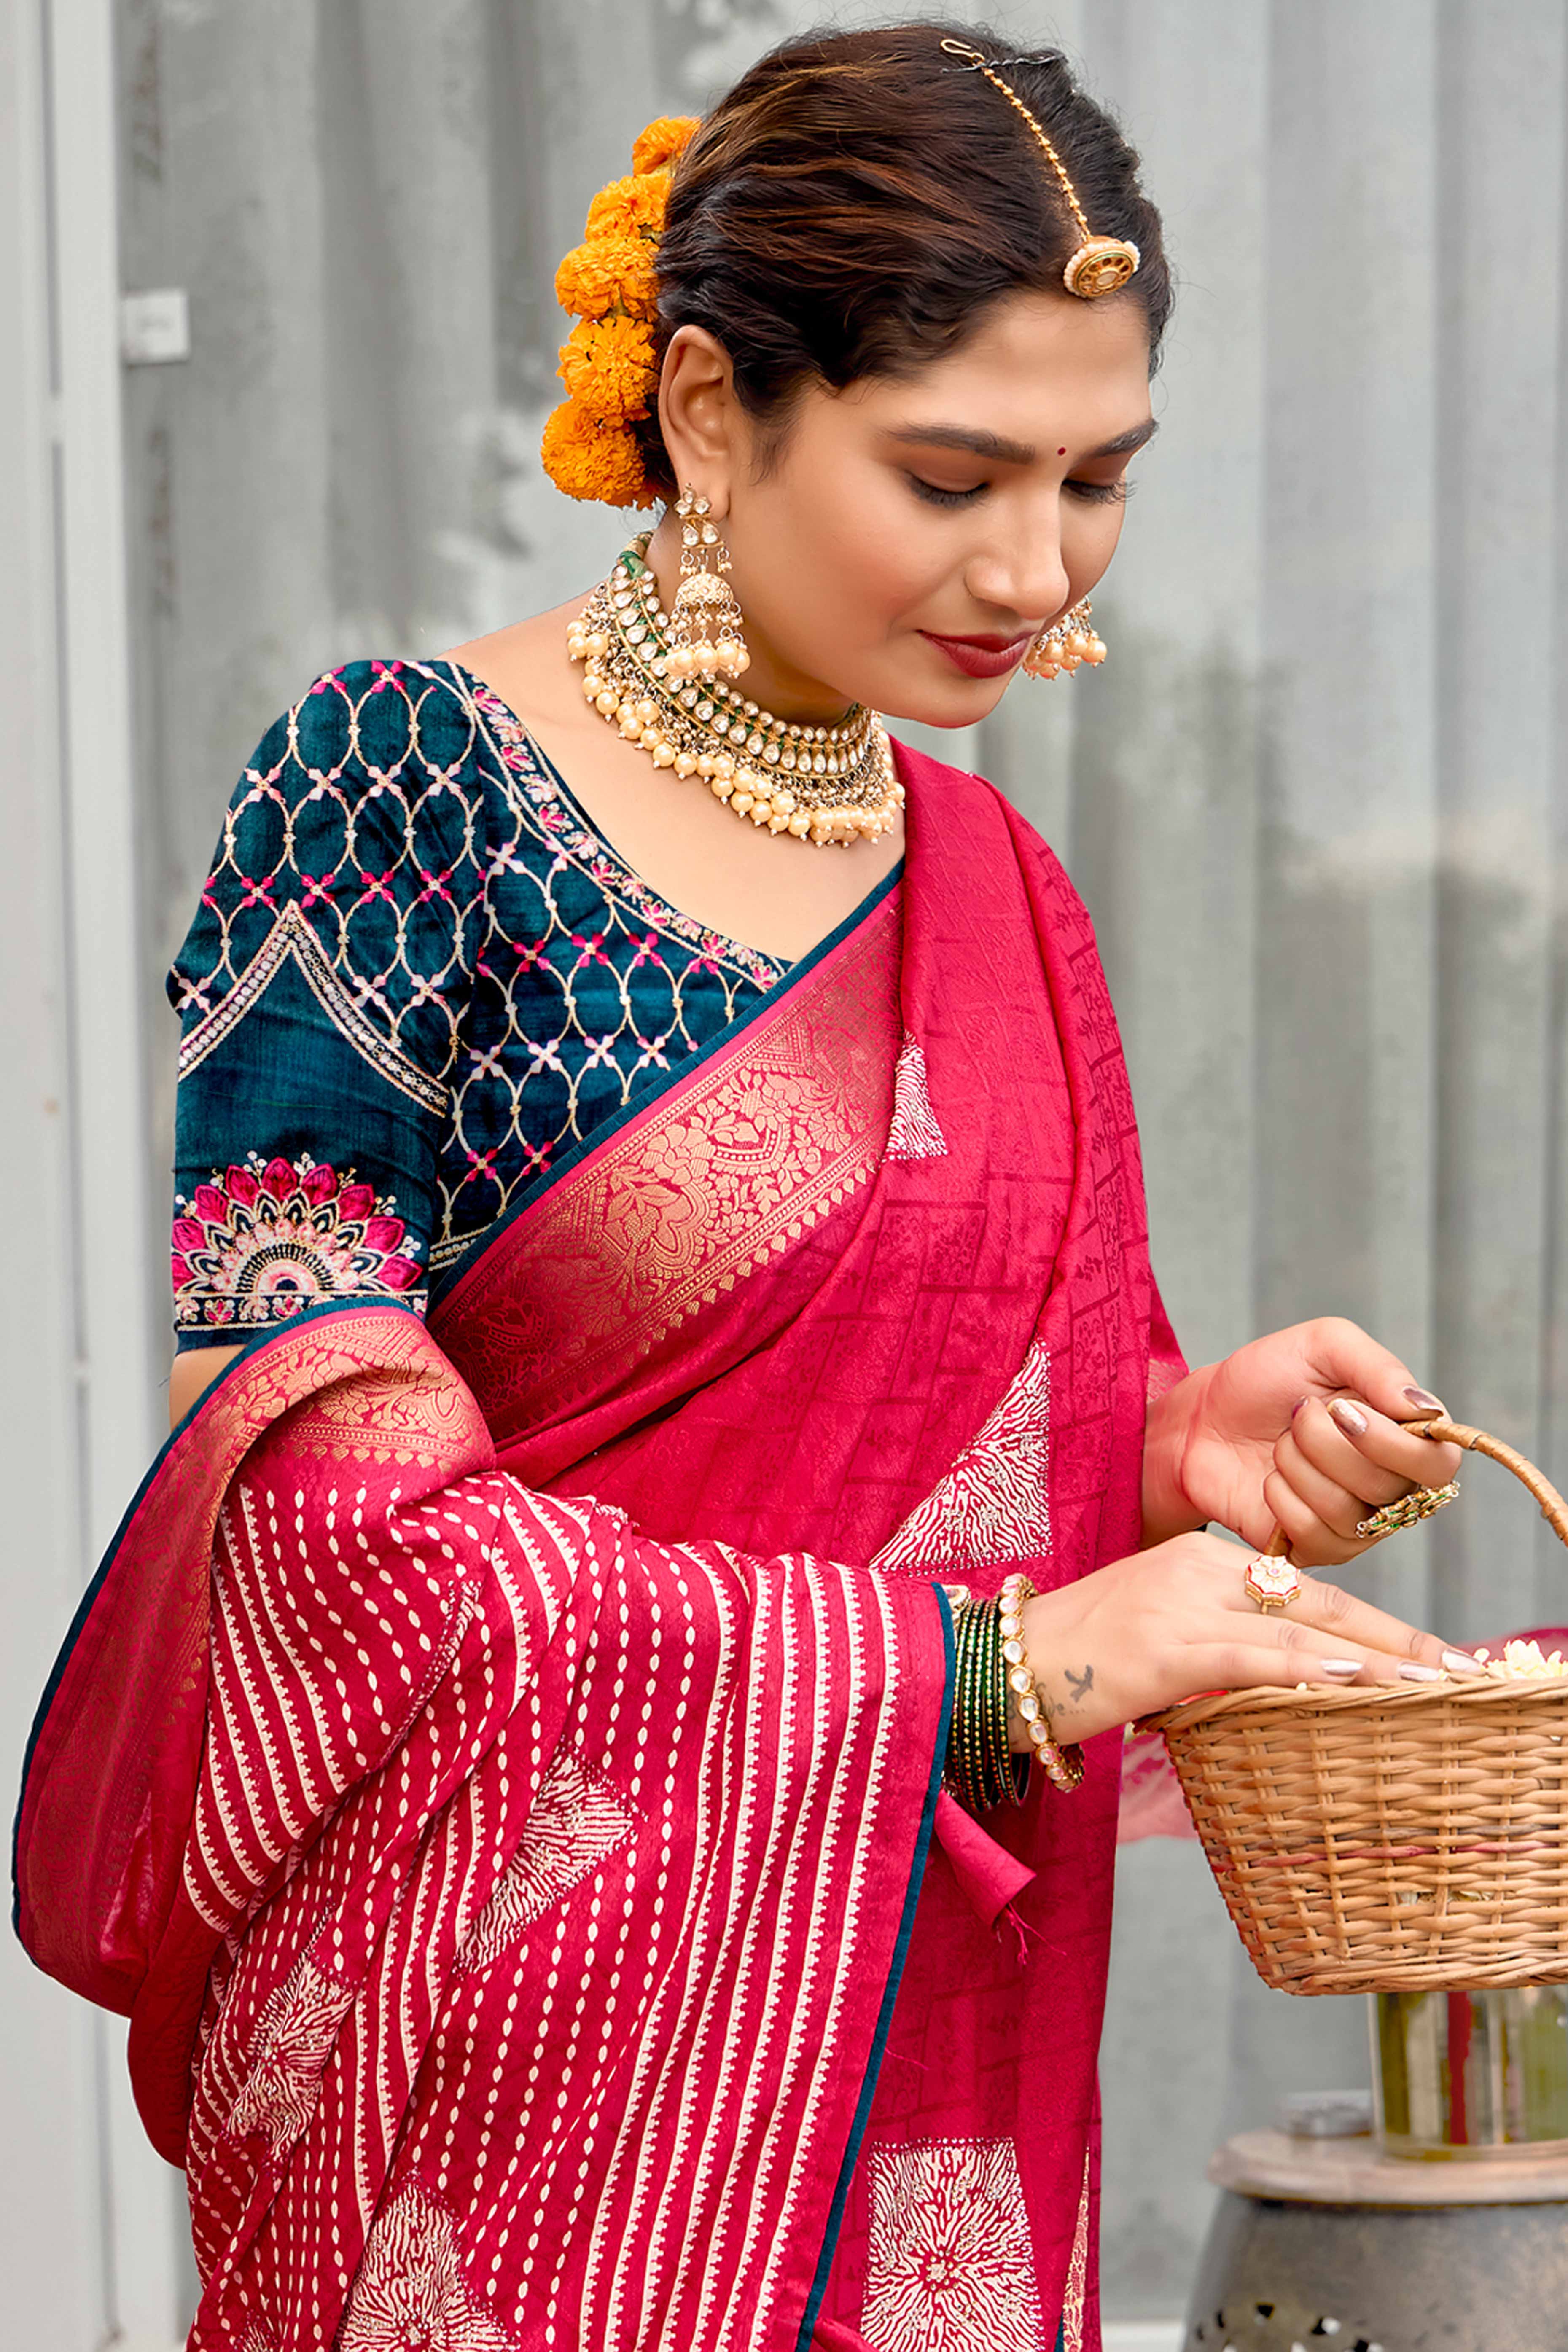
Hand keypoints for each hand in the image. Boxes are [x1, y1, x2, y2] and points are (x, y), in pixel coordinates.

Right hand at [1016, 1528, 1477, 1743]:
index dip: (1375, 1621)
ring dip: (1374, 1657)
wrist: (1004, 1662)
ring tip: (1431, 1680)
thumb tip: (1288, 1673)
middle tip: (1458, 1665)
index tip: (1429, 1652)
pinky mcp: (1165, 1646)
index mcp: (1201, 1558)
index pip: (1307, 1589)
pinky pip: (1251, 1657)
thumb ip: (1221, 1637)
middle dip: (1396, 1636)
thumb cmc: (1080, 1657)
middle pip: (1319, 1601)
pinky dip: (1307, 1667)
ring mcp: (1181, 1604)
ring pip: (1298, 1628)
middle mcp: (1199, 1568)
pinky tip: (1352, 1678)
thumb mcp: (1161, 1630)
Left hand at [1142, 1316, 1462, 1564]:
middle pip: (1387, 1487)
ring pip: (1348, 1512)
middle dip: (1326, 1443)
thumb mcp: (1322, 1345)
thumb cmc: (1266, 1378)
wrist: (1202, 1418)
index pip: (1438, 1462)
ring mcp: (1357, 1522)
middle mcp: (1392, 1485)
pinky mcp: (1317, 1548)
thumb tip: (1425, 1410)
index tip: (1342, 1409)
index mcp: (1406, 1435)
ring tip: (1281, 1443)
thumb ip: (1379, 1367)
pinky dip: (1281, 1497)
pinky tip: (1270, 1479)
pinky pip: (1314, 1536)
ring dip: (1297, 1465)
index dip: (1391, 1442)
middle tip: (1298, 1413)